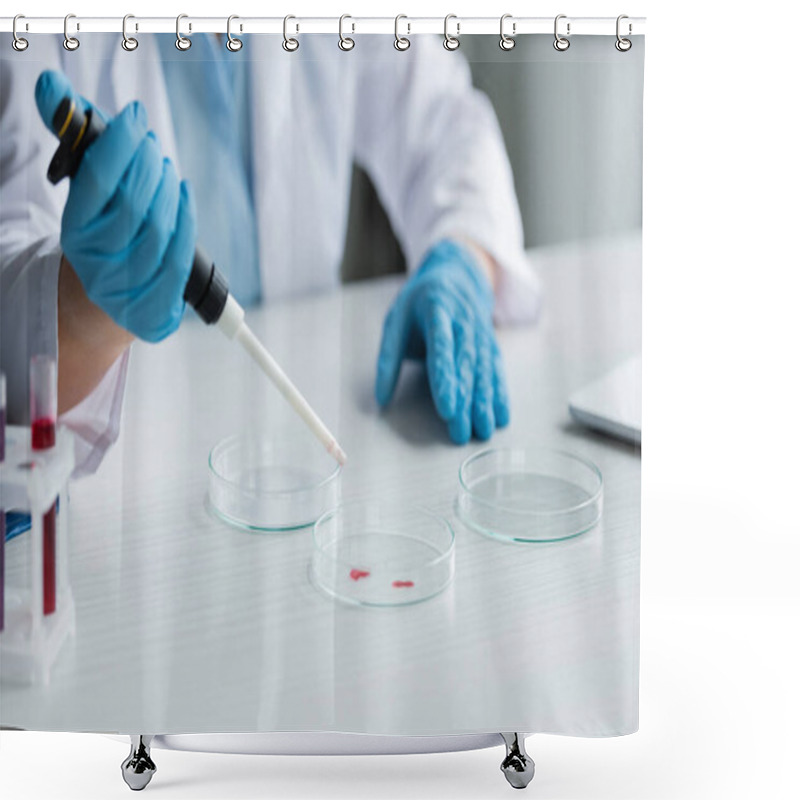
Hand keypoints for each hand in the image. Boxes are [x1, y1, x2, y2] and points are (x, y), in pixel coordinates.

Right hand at [35, 70, 194, 342]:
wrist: (107, 294)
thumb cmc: (102, 226)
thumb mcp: (83, 186)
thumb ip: (71, 136)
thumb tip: (53, 85)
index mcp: (74, 230)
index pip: (98, 179)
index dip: (120, 143)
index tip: (136, 117)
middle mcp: (97, 263)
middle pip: (134, 203)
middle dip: (150, 165)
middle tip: (154, 147)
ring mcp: (126, 289)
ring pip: (160, 230)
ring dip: (170, 190)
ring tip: (167, 170)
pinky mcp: (153, 309)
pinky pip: (179, 260)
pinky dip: (187, 220)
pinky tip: (184, 195)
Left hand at [375, 239, 509, 443]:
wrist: (458, 275)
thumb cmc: (420, 302)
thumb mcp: (396, 320)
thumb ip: (387, 359)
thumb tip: (381, 398)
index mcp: (438, 312)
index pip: (442, 349)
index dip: (445, 379)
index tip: (446, 408)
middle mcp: (465, 323)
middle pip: (466, 367)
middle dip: (465, 401)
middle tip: (460, 431)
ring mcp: (481, 335)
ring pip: (484, 372)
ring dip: (484, 403)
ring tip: (482, 431)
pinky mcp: (491, 345)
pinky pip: (497, 372)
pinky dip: (500, 395)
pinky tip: (501, 417)